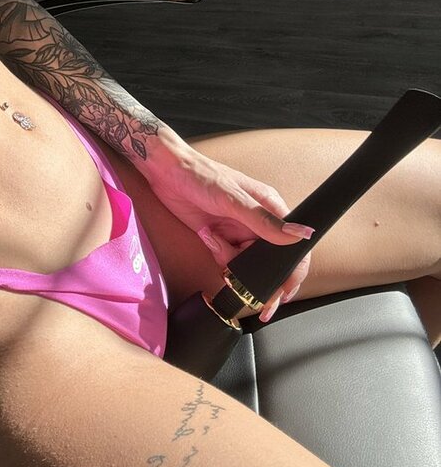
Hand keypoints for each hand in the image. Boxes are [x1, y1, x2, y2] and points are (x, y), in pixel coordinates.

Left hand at [143, 134, 313, 320]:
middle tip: (245, 287)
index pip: (293, 245)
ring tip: (214, 241)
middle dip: (258, 274)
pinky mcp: (221, 237)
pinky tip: (207, 237)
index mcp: (270, 207)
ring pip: (247, 263)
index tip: (284, 294)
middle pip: (270, 260)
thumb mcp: (233, 200)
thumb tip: (301, 235)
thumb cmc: (201, 176)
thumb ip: (265, 221)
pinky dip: (219, 255)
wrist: (166, 172)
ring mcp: (239, 230)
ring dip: (232, 261)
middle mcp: (258, 221)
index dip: (292, 271)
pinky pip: (228, 259)